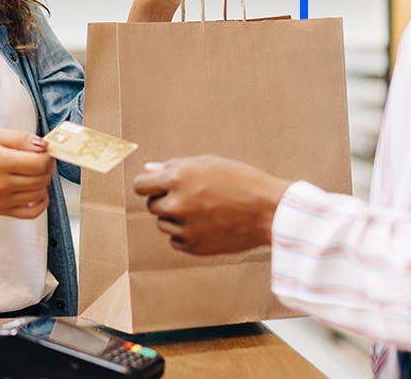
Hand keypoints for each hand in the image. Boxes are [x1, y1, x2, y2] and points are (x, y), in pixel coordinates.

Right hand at [0, 130, 55, 218]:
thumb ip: (20, 138)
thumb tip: (44, 145)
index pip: (39, 163)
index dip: (48, 156)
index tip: (45, 151)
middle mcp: (1, 184)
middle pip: (42, 179)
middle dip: (48, 167)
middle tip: (41, 159)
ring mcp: (1, 200)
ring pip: (39, 194)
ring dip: (43, 182)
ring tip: (34, 172)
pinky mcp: (1, 210)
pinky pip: (31, 213)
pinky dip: (40, 202)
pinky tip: (36, 191)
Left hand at [132, 155, 291, 254]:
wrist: (270, 211)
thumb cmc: (242, 181)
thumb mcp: (208, 164)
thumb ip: (174, 167)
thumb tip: (148, 170)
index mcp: (178, 179)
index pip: (140, 185)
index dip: (148, 184)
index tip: (156, 185)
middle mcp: (177, 204)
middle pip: (153, 205)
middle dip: (166, 200)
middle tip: (192, 196)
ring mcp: (185, 228)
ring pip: (164, 224)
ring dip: (176, 218)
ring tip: (204, 210)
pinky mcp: (194, 247)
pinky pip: (176, 240)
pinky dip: (186, 234)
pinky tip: (207, 225)